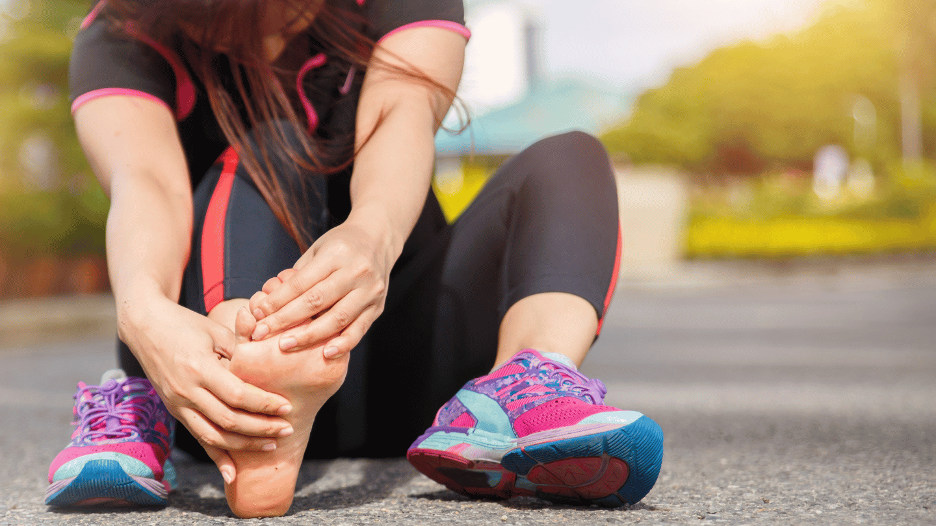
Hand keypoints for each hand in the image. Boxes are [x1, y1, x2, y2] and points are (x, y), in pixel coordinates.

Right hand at [119, 296, 293, 483]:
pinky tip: (232, 474)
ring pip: (213, 435)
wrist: (145, 327)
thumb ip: (240, 351)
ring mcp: (178, 404)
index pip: (238, 395)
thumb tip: (270, 367)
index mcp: (199, 368)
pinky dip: (216, 457)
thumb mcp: (215, 332)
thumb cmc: (186, 324)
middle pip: (228, 420)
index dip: (264, 404)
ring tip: (271, 444)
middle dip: (261, 428)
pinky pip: (198, 438)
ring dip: (244, 445)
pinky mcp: (175, 411)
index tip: (286, 407)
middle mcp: (186, 391)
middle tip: (287, 429)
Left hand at [247, 218, 392, 357]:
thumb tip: (270, 302)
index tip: (258, 315)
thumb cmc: (341, 246)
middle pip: (316, 301)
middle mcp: (356, 272)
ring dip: (309, 336)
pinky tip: (325, 353)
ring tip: (286, 345)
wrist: (378, 240)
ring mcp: (370, 290)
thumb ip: (299, 275)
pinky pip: (359, 329)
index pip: (302, 283)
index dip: (277, 300)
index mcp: (337, 254)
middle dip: (286, 320)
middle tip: (262, 333)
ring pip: (337, 318)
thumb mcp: (317, 249)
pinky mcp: (377, 306)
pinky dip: (343, 344)